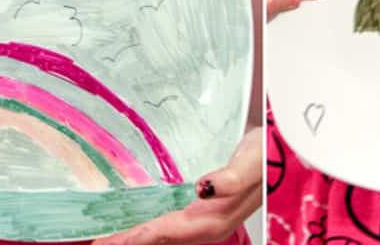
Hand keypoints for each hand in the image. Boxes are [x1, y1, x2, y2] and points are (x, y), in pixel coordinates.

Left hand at [91, 127, 261, 244]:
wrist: (287, 145)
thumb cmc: (272, 153)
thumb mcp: (255, 161)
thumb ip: (234, 178)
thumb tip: (203, 187)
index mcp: (214, 218)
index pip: (162, 233)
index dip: (131, 239)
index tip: (101, 244)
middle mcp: (206, 222)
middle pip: (157, 238)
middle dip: (126, 241)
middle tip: (92, 243)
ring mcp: (205, 215)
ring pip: (161, 231)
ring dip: (135, 234)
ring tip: (106, 236)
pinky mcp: (204, 203)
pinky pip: (167, 218)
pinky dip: (148, 222)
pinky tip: (137, 216)